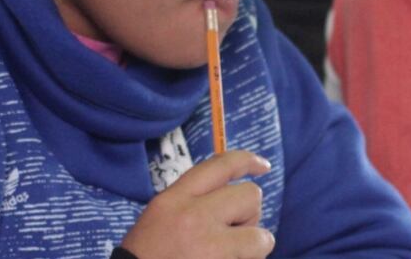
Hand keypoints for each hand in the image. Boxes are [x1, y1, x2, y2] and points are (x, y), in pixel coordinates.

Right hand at [120, 150, 274, 258]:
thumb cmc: (147, 255)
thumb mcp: (161, 214)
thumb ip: (192, 199)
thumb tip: (232, 193)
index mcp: (174, 198)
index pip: (221, 166)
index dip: (247, 161)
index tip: (263, 167)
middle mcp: (194, 216)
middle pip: (250, 195)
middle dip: (249, 214)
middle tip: (232, 233)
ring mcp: (210, 247)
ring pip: (261, 235)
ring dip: (253, 245)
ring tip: (231, 254)